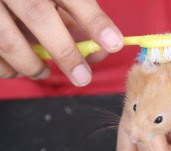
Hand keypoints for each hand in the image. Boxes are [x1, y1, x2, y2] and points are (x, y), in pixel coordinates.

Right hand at [0, 0, 122, 85]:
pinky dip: (8, 69)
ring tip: (44, 72)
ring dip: (31, 65)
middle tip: (83, 78)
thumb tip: (102, 50)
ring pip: (8, 39)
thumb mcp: (59, 2)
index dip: (94, 21)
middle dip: (65, 52)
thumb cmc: (34, 1)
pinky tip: (18, 68)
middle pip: (39, 15)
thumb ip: (79, 20)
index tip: (114, 44)